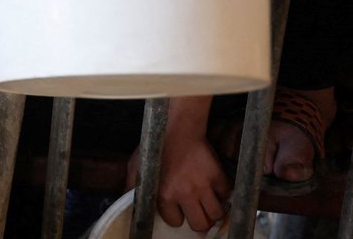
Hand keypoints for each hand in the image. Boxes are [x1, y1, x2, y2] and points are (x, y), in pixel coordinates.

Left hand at [129, 96, 230, 232]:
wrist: (176, 129)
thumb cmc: (154, 146)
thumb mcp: (136, 167)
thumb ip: (133, 187)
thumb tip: (128, 202)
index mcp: (164, 195)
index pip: (174, 221)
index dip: (175, 216)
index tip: (176, 210)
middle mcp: (185, 194)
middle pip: (200, 224)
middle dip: (198, 221)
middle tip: (196, 215)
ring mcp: (203, 186)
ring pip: (216, 214)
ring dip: (212, 212)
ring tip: (207, 206)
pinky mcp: (217, 176)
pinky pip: (226, 195)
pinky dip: (223, 194)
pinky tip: (215, 190)